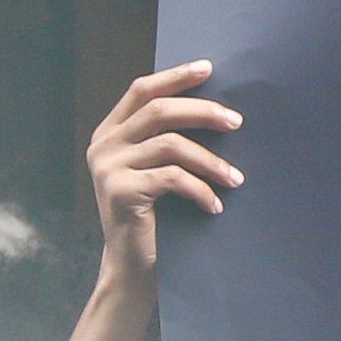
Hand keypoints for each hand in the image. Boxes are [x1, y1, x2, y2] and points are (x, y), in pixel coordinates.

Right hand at [88, 62, 244, 294]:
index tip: (209, 69)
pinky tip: (215, 206)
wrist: (133, 271)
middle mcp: (103, 145)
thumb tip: (216, 113)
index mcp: (110, 133)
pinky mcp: (121, 191)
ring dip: (211, 160)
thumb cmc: (155, 223)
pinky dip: (200, 190)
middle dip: (203, 112)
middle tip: (237, 122)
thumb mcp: (155, 174)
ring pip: (170, 144)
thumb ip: (164, 143)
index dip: (175, 77)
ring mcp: (108, 167)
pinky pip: (172, 178)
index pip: (142, 90)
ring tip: (236, 178)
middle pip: (159, 110)